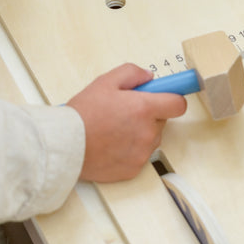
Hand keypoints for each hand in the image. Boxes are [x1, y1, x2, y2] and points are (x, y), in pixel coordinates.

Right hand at [66, 63, 186, 182]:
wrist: (66, 145)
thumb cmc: (82, 115)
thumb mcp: (105, 82)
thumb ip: (132, 73)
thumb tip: (149, 77)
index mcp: (144, 109)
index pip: (178, 105)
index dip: (171, 99)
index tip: (165, 97)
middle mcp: (147, 133)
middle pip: (162, 121)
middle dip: (149, 115)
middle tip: (125, 111)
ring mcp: (142, 153)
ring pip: (150, 139)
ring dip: (140, 133)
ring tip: (114, 129)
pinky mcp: (134, 169)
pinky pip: (139, 156)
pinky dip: (130, 150)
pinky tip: (111, 144)